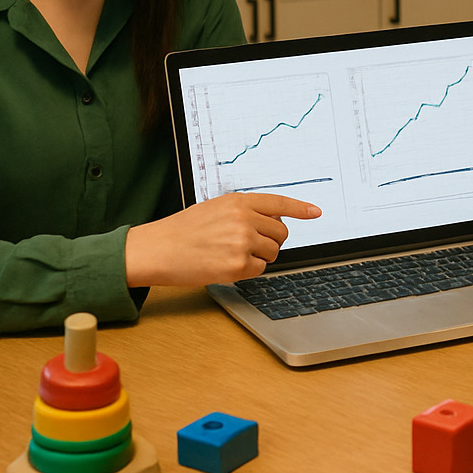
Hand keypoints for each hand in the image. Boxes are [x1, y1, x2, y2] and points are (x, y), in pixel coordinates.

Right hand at [124, 192, 320, 286]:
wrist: (157, 249)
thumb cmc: (183, 230)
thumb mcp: (215, 208)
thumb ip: (244, 211)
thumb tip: (273, 218)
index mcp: (238, 201)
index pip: (278, 202)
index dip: (300, 208)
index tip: (315, 212)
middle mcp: (244, 219)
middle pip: (281, 232)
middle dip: (270, 240)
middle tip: (247, 243)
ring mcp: (242, 243)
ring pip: (273, 252)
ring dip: (259, 256)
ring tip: (231, 253)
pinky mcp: (237, 266)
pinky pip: (259, 269)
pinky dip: (248, 270)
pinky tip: (226, 265)